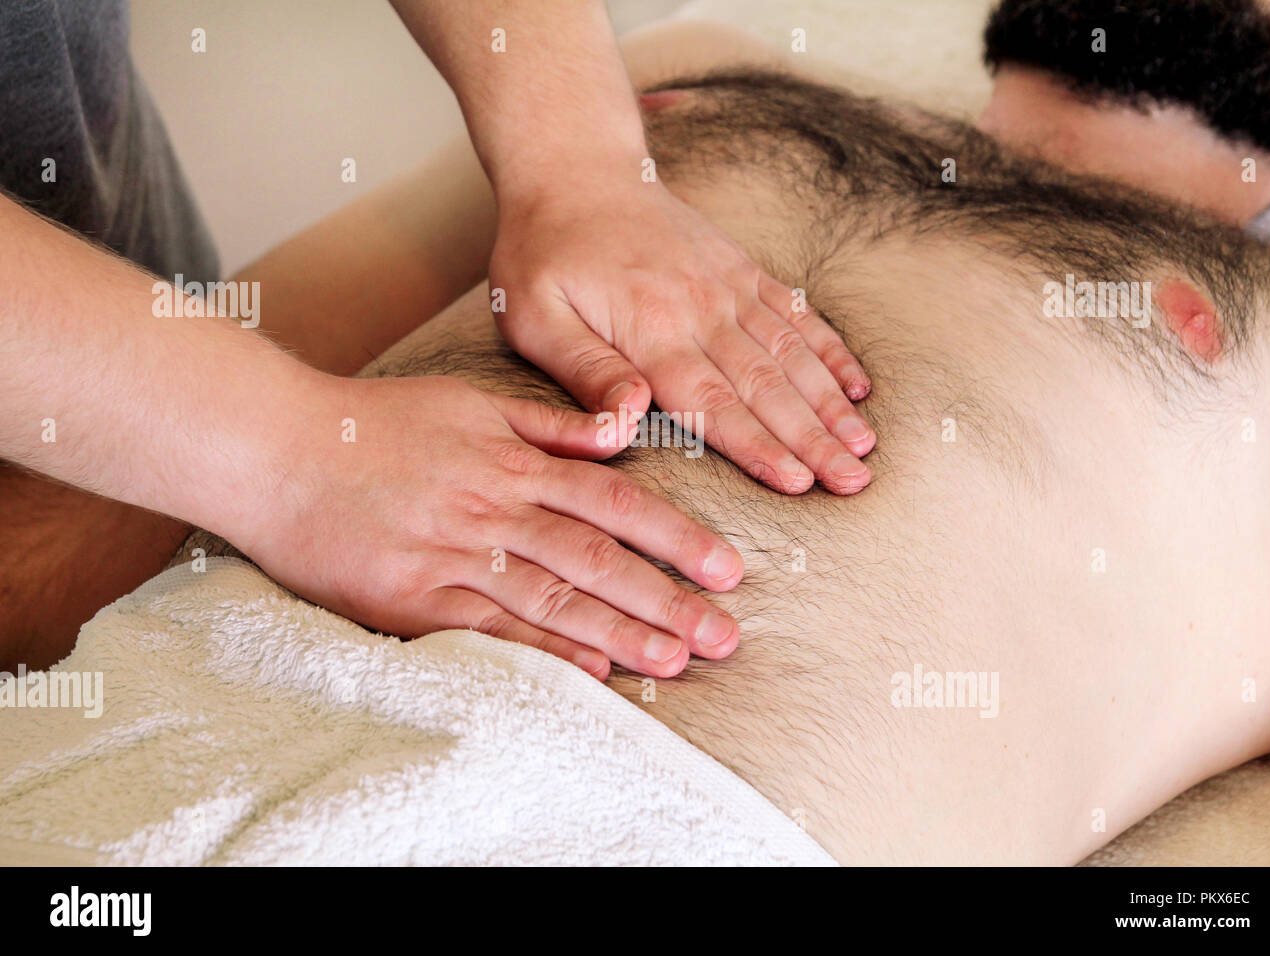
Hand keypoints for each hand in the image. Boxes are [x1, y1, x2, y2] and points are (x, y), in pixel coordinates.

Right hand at [229, 374, 743, 680]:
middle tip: (724, 634)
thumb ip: (552, 425)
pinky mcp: (413, 598)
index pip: (615, 504)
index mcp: (514, 462)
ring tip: (676, 660)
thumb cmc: (377, 424)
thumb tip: (624, 430)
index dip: (676, 537)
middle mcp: (495, 509)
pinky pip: (489, 628)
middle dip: (667, 598)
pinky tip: (589, 670)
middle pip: (597, 560)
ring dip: (620, 632)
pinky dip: (542, 649)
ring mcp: (454, 556)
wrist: (278, 449)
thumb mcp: (471, 402)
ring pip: (553, 598)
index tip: (727, 568)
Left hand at [490, 176, 875, 494]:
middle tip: (854, 481)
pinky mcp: (741, 269)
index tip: (799, 483)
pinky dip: (830, 350)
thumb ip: (584, 372)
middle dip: (814, 438)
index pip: (712, 402)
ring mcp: (728, 286)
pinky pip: (796, 313)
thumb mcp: (535, 316)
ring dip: (831, 402)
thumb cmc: (544, 252)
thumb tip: (627, 424)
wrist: (575, 168)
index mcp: (650, 331)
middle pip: (767, 386)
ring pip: (792, 353)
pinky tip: (858, 385)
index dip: (758, 446)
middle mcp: (701, 309)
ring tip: (865, 445)